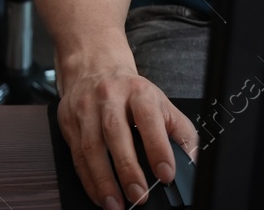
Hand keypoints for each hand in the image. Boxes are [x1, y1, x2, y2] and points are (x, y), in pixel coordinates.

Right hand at [56, 57, 197, 207]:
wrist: (94, 67)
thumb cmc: (130, 91)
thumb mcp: (160, 102)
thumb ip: (181, 130)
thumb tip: (194, 159)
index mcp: (138, 92)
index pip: (148, 119)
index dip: (158, 147)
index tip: (166, 174)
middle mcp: (109, 97)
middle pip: (116, 132)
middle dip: (127, 168)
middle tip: (139, 195)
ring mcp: (85, 108)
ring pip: (91, 146)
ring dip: (103, 180)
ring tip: (116, 204)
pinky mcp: (69, 121)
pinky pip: (77, 155)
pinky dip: (88, 179)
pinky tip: (99, 195)